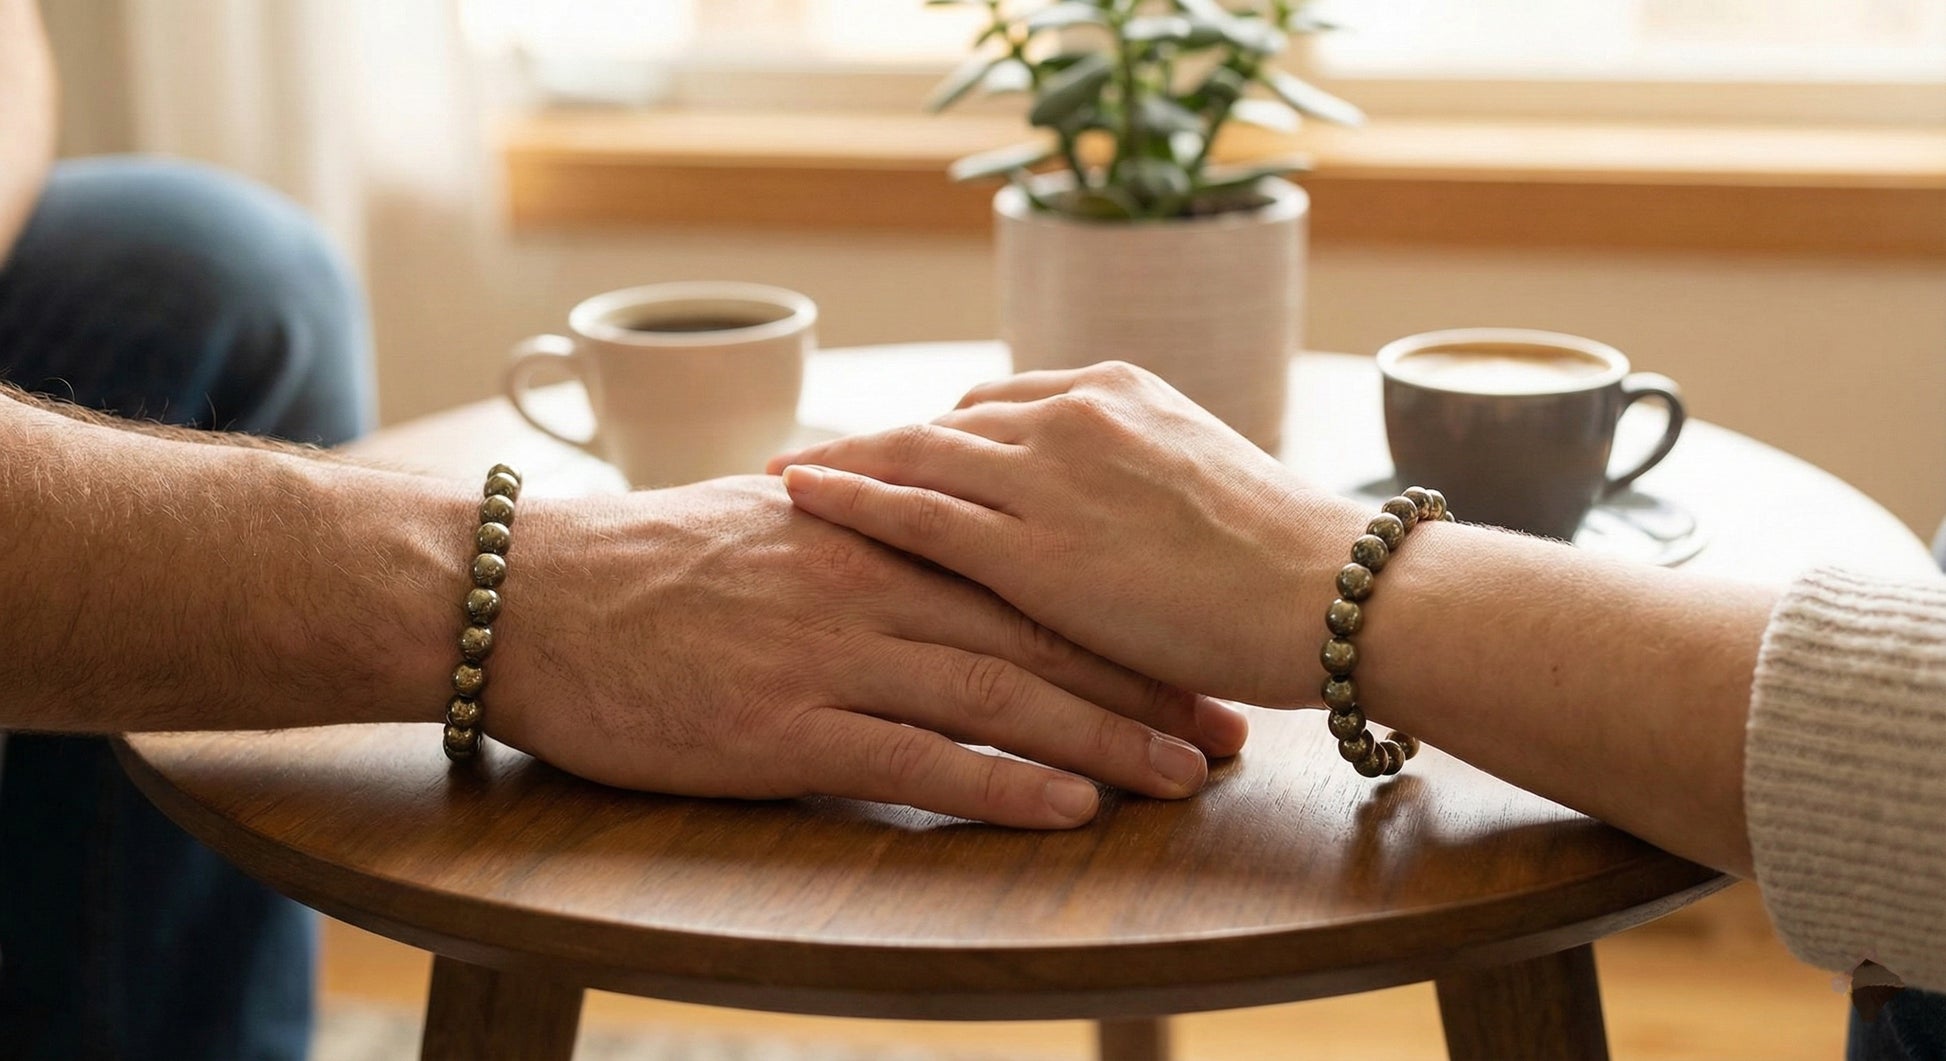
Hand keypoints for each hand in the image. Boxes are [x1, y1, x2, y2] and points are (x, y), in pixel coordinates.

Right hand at [489, 475, 1246, 828]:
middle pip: (1039, 634)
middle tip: (1228, 726)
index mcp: (878, 533)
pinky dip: (1000, 784)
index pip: (1028, 572)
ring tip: (1184, 776)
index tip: (1196, 649)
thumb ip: (869, 535)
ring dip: (1104, 738)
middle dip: (1145, 684)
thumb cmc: (653, 566)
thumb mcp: (777, 525)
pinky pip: (914, 761)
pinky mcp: (784, 726)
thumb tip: (939, 542)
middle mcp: (874, 584)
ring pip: (999, 694)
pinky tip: (1070, 807)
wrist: (537, 597)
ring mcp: (832, 653)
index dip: (1120, 616)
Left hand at [768, 362, 1367, 706]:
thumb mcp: (1203, 490)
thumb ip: (1140, 484)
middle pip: (944, 424)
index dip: (940, 434)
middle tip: (813, 460)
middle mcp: (1070, 411)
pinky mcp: (1027, 543)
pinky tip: (795, 492)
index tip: (896, 447)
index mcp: (1116, 392)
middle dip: (878, 444)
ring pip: (914, 455)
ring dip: (843, 464)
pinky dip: (847, 497)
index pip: (999, 406)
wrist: (1333, 594)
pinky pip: (912, 509)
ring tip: (782, 477)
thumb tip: (1116, 517)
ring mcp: (1044, 471)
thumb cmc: (1290, 565)